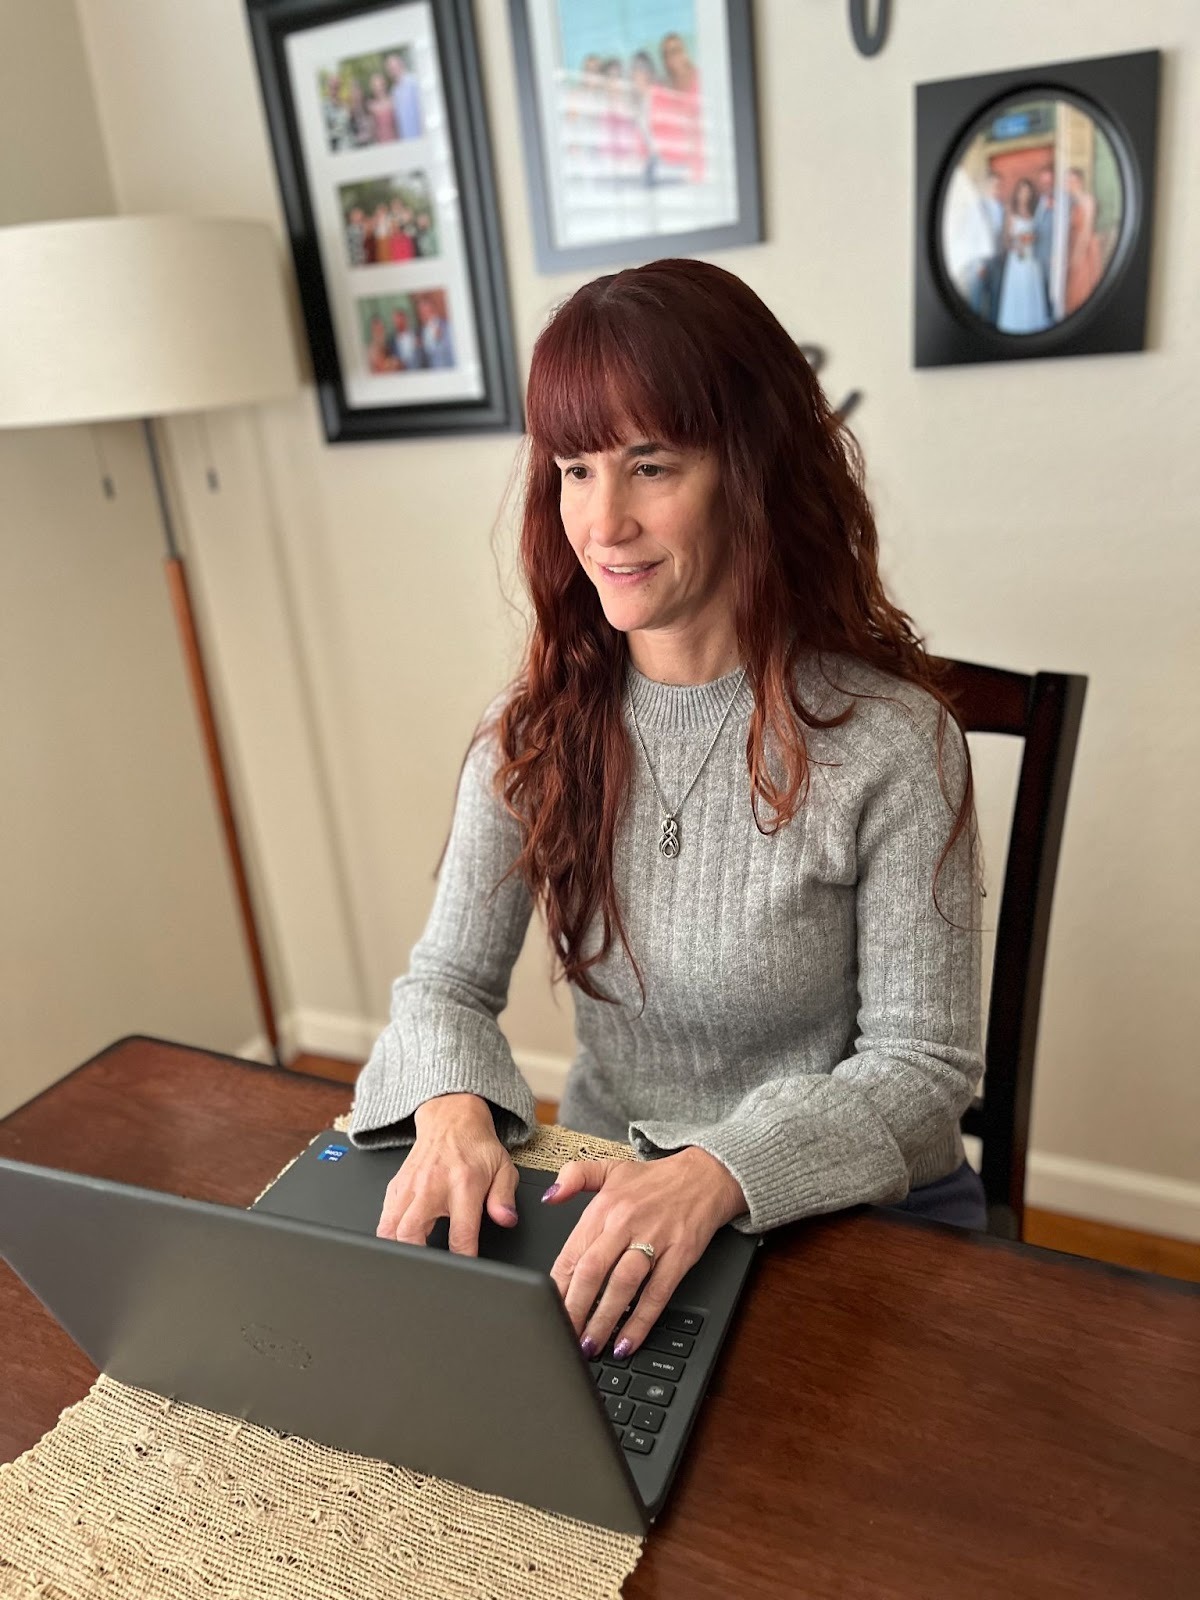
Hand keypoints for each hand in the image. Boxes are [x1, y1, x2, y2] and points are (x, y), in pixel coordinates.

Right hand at [376, 1096, 519, 1256]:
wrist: (451, 1118)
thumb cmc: (477, 1146)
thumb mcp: (503, 1168)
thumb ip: (504, 1198)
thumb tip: (506, 1220)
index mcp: (463, 1184)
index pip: (461, 1234)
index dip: (463, 1259)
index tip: (465, 1271)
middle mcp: (431, 1185)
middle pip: (410, 1233)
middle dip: (417, 1258)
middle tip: (429, 1271)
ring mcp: (409, 1186)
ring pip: (389, 1228)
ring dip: (397, 1249)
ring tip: (410, 1262)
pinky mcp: (395, 1186)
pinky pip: (384, 1218)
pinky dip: (388, 1235)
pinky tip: (399, 1243)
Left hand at [542, 1148, 747, 1361]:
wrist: (705, 1176)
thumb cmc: (656, 1180)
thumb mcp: (611, 1168)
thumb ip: (575, 1177)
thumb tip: (549, 1197)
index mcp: (605, 1206)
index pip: (573, 1252)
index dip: (558, 1286)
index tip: (547, 1309)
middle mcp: (626, 1222)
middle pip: (593, 1271)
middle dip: (575, 1309)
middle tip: (563, 1335)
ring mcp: (655, 1239)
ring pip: (622, 1285)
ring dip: (603, 1320)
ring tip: (590, 1345)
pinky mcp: (680, 1255)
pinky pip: (657, 1294)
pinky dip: (641, 1321)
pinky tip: (627, 1342)